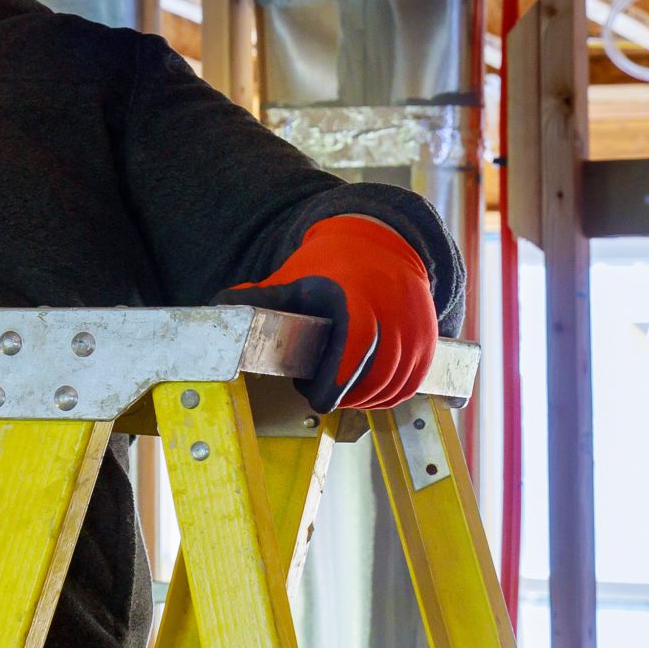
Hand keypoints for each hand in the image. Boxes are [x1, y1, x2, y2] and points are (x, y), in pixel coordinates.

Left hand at [220, 215, 438, 410]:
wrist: (381, 247)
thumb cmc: (330, 268)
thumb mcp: (293, 278)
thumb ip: (260, 299)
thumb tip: (218, 307)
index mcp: (357, 296)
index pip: (355, 345)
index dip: (337, 378)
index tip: (317, 397)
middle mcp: (394, 313)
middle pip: (375, 375)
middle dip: (345, 394)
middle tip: (318, 392)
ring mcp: (417, 329)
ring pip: (394, 386)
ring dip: (364, 400)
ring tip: (337, 389)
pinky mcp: (430, 344)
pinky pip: (411, 385)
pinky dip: (387, 397)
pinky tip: (363, 393)